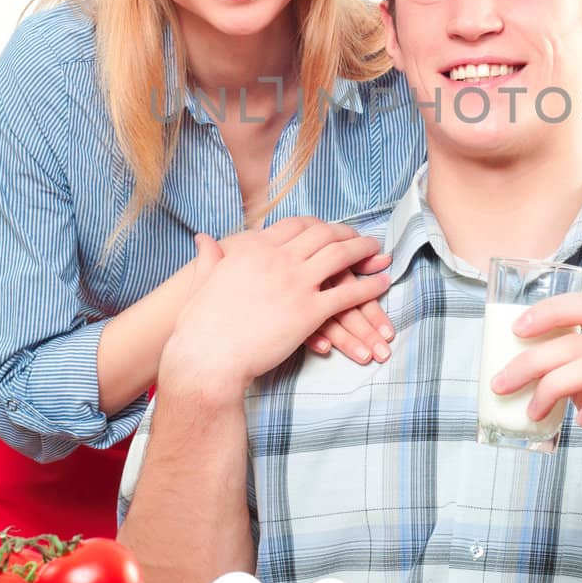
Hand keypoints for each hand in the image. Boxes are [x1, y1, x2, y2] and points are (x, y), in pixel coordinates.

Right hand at [165, 217, 390, 392]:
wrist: (207, 357)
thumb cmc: (200, 325)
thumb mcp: (203, 281)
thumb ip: (210, 257)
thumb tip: (203, 239)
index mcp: (254, 248)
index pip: (295, 225)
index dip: (318, 225)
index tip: (329, 229)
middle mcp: (277, 258)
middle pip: (322, 235)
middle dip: (346, 233)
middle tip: (360, 238)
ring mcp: (295, 283)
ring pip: (340, 257)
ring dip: (364, 252)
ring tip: (379, 253)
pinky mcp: (309, 311)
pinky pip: (347, 294)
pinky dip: (368, 287)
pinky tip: (381, 284)